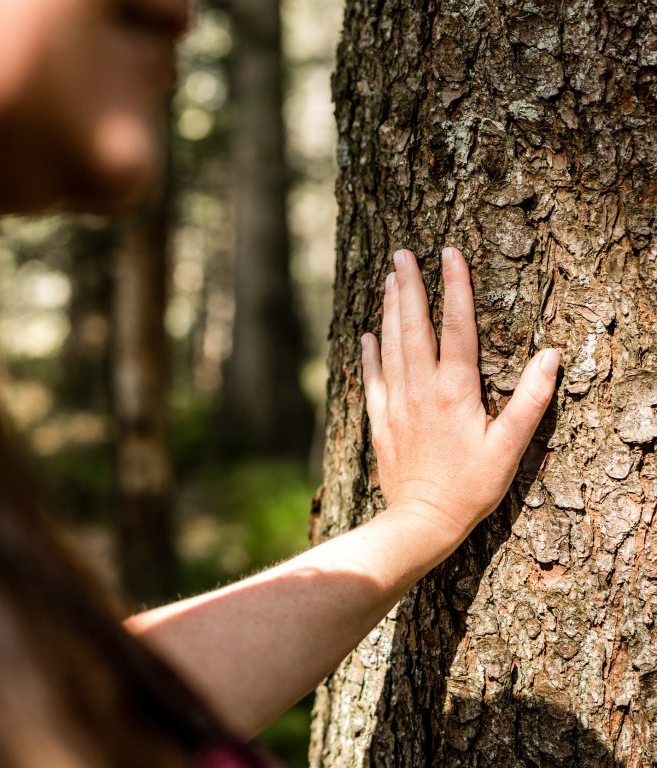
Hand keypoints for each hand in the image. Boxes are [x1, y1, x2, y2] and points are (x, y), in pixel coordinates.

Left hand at [361, 247, 559, 542]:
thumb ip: (530, 400)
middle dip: (410, 286)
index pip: (457, 326)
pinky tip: (367, 335)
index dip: (456, 286)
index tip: (450, 253)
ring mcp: (396, 402)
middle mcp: (420, 388)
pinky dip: (369, 354)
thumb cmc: (471, 486)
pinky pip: (371, 378)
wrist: (422, 519)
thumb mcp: (509, 447)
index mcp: (454, 390)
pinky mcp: (380, 420)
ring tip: (389, 279)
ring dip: (391, 310)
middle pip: (414, 326)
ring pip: (391, 345)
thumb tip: (550, 356)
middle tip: (402, 254)